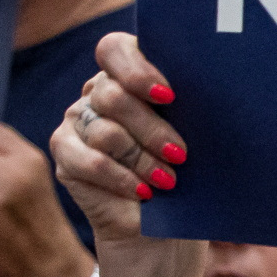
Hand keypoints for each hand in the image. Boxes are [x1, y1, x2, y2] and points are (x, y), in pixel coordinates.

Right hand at [48, 32, 188, 245]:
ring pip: (104, 130)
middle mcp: (98, 92)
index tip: (168, 96)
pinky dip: (121, 178)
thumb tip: (212, 90)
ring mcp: (77, 120)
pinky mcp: (65, 153)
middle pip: (112, 95)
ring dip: (142, 159)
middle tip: (180, 154)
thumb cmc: (189, 175)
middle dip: (152, 128)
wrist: (163, 228)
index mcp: (131, 74)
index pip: (115, 49)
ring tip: (168, 180)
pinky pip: (89, 161)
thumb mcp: (197, 136)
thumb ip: (191, 107)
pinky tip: (144, 192)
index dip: (136, 69)